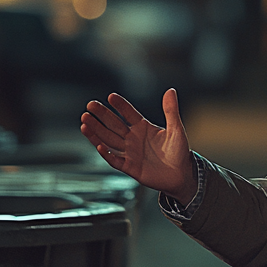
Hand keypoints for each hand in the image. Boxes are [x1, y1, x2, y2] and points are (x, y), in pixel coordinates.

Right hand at [80, 89, 196, 203]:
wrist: (182, 175)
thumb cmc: (180, 152)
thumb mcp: (176, 129)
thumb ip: (171, 111)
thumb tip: (171, 90)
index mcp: (143, 127)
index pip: (128, 113)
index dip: (120, 105)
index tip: (111, 97)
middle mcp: (133, 139)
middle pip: (114, 125)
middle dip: (101, 116)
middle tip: (90, 105)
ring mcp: (130, 153)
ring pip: (109, 140)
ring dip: (97, 132)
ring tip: (85, 122)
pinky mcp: (130, 167)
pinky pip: (115, 160)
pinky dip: (107, 154)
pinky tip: (99, 145)